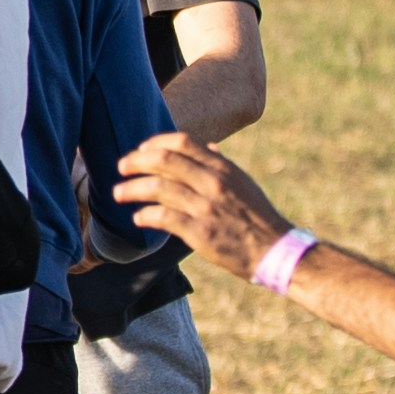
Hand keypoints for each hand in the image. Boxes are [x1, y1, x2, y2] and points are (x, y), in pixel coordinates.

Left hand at [114, 132, 295, 279]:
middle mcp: (213, 183)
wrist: (276, 251)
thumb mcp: (244, 182)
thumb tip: (208, 147)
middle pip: (164, 161)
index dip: (154, 143)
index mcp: (223, 168)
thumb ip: (222, 164)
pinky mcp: (200, 233)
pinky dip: (145, 215)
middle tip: (121, 167)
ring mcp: (206, 207)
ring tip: (119, 193)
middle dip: (136, 162)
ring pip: (158, 188)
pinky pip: (163, 217)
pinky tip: (138, 218)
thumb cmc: (258, 216)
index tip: (140, 150)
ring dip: (132, 189)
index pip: (182, 142)